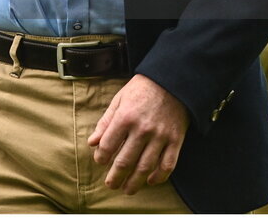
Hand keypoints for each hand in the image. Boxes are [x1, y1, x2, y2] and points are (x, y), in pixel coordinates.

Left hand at [87, 74, 188, 194]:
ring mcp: (160, 136)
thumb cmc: (142, 88)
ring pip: (145, 167)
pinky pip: (167, 165)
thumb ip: (106, 121)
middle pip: (125, 161)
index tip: (100, 161)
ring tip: (127, 189)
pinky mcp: (175, 139)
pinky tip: (151, 181)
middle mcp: (142, 129)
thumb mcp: (120, 99)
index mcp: (125, 117)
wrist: (172, 79)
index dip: (101, 157)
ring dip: (135, 182)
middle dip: (116, 177)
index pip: (108, 145)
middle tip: (111, 185)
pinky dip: (159, 177)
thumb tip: (92, 143)